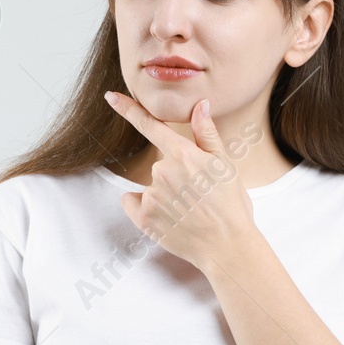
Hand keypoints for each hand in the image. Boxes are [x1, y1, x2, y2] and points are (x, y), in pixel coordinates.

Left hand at [103, 91, 256, 271]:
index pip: (151, 126)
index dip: (128, 109)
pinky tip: (168, 219)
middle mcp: (163, 171)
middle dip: (176, 177)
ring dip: (164, 196)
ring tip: (189, 212)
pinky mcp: (143, 218)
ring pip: (150, 187)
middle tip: (199, 196)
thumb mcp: (225, 165)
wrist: (228, 247)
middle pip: (161, 166)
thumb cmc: (232, 206)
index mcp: (184, 155)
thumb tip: (200, 104)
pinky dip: (144, 210)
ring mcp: (151, 195)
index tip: (111, 97)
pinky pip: (133, 203)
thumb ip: (207, 134)